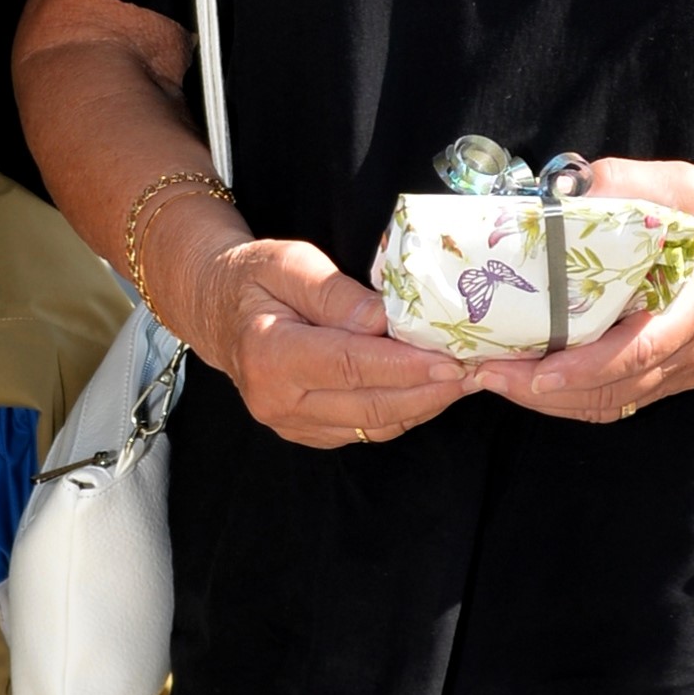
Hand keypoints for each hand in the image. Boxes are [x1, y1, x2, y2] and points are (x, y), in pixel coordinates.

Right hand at [151, 204, 471, 453]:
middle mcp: (276, 401)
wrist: (216, 310)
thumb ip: (334, 291)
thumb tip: (383, 320)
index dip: (405, 366)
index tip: (452, 358)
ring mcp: (291, 424)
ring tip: (467, 378)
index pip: (349, 366)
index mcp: (269, 355)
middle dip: (430, 390)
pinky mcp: (308, 432)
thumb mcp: (288, 262)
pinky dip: (405, 411)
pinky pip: (366, 430)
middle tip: (478, 370)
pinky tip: (433, 388)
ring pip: (374, 425)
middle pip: (369, 405)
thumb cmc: (252, 277)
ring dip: (425, 404)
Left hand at [489, 159, 693, 428]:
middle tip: (483, 373)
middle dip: (543, 391)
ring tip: (496, 380)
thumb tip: (567, 184)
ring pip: (612, 404)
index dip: (583, 368)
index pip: (637, 352)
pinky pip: (623, 401)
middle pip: (612, 390)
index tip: (536, 373)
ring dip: (552, 401)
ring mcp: (688, 370)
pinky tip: (536, 385)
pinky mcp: (681, 375)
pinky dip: (576, 399)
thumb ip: (629, 182)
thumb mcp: (690, 186)